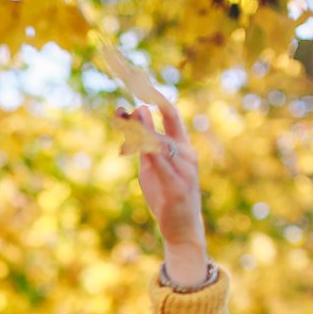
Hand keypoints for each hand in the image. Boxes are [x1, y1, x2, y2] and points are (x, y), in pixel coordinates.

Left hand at [122, 98, 207, 283]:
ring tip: (125, 114)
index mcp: (183, 148)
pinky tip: (136, 141)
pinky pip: (162, 166)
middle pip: (166, 124)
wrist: (183, 229)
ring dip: (142, 127)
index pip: (172, 115)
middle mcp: (187, 155)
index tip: (141, 84)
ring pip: (162, 142)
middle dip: (148, 108)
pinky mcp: (178, 187)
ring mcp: (184, 170)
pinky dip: (148, 151)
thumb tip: (131, 121)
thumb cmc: (167, 197)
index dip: (157, 99)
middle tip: (131, 90)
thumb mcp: (151, 169)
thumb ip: (143, 147)